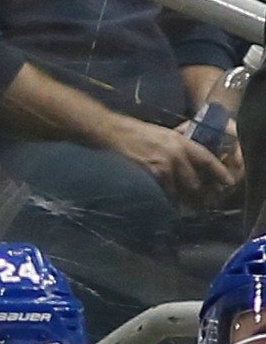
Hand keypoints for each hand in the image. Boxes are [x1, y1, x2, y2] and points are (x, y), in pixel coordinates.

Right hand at [111, 119, 236, 208]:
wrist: (115, 133)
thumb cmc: (137, 133)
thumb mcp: (165, 135)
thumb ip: (179, 148)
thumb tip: (189, 164)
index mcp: (182, 142)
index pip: (208, 160)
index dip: (220, 173)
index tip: (228, 183)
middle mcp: (178, 154)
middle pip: (196, 182)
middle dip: (200, 196)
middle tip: (203, 206)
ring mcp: (165, 165)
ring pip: (182, 190)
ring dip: (185, 202)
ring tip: (187, 210)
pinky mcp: (152, 174)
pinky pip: (165, 193)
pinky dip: (168, 201)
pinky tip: (168, 206)